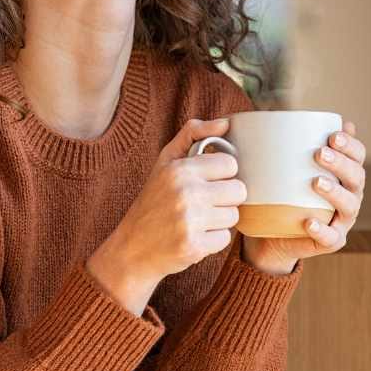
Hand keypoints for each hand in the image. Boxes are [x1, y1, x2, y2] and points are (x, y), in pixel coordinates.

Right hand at [106, 118, 247, 284]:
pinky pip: (225, 239)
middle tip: (204, 203)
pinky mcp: (194, 246)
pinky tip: (194, 236)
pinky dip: (212, 240)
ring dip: (219, 220)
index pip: (230, 164)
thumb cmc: (153, 201)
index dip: (221, 174)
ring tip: (197, 220)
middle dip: (225, 198)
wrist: (132, 248)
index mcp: (180, 169)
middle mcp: (186, 193)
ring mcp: (190, 221)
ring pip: (234, 216)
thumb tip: (226, 123)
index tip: (207, 181)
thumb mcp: (165, 161)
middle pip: (238, 191)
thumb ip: (193, 134)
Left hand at [241, 120, 366, 273]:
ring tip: (316, 182)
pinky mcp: (330, 241)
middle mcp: (349, 195)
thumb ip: (281, 144)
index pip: (358, 155)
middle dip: (341, 163)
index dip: (351, 145)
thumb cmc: (280, 192)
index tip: (332, 135)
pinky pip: (331, 237)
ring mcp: (342, 220)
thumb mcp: (280, 166)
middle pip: (356, 177)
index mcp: (343, 173)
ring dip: (335, 192)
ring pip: (349, 205)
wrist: (271, 233)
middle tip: (319, 153)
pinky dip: (322, 230)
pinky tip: (309, 222)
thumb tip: (266, 115)